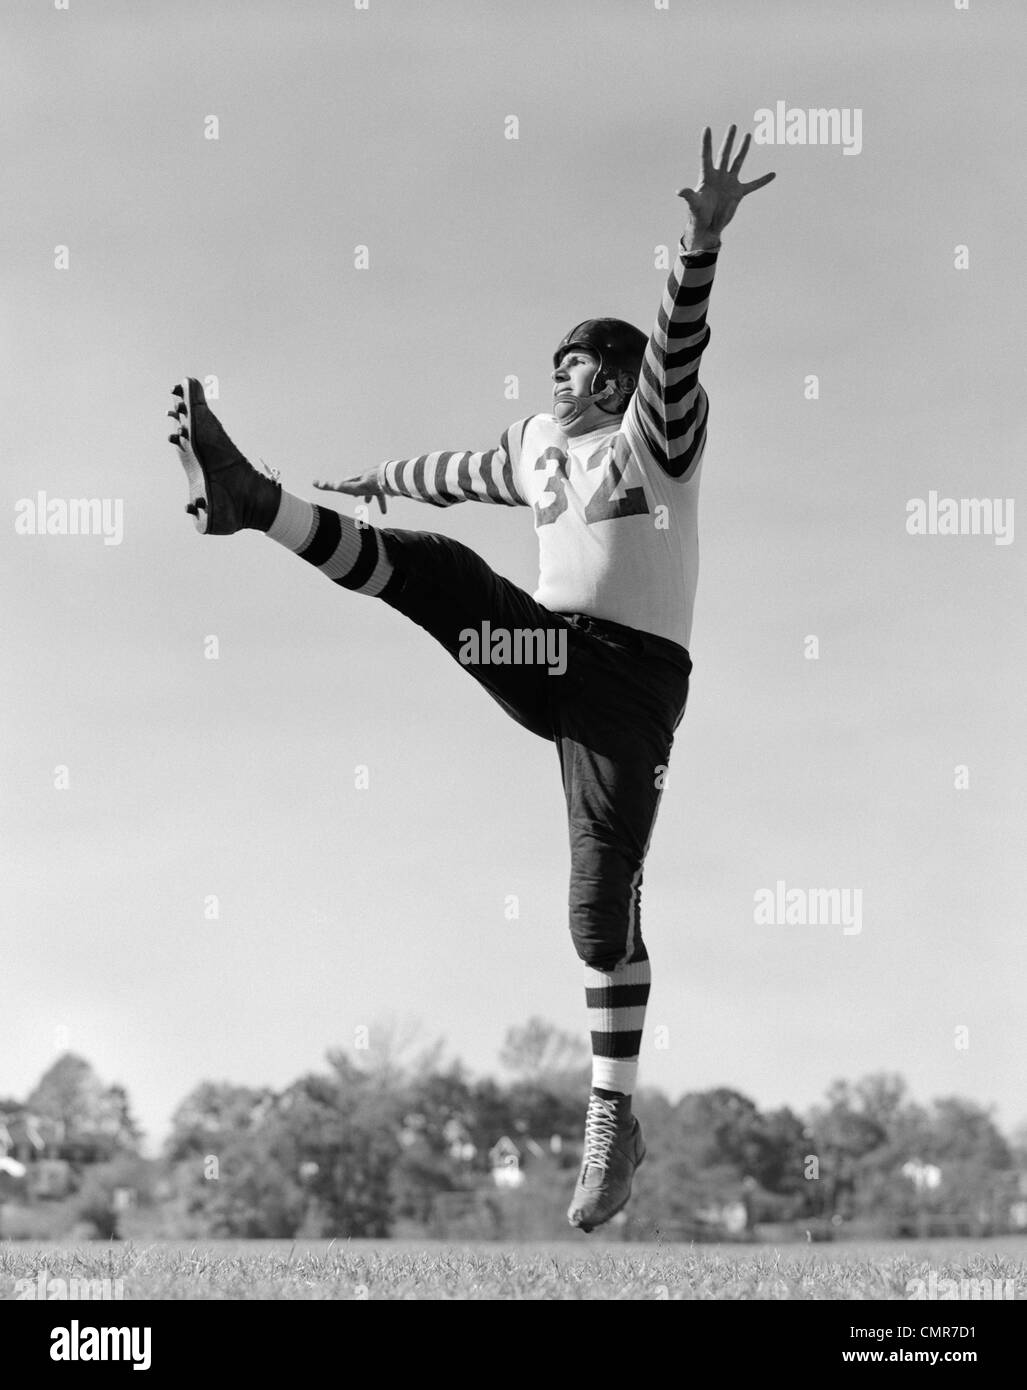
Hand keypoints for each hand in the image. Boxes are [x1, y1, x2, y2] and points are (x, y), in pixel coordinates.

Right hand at [313, 467, 387, 514]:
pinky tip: (384, 512)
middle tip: (354, 496)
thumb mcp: (348, 487)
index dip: (339, 486)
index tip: (335, 486)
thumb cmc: (366, 484)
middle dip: (355, 490)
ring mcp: (374, 483)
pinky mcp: (384, 487)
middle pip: (358, 485)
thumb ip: (332, 486)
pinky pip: (382, 496)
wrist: (387, 479)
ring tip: (368, 502)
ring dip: (369, 496)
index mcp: (354, 480)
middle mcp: (364, 480)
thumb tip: (315, 483)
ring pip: (370, 490)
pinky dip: (382, 504)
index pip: (345, 483)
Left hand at [677, 125, 774, 248]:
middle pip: (724, 154)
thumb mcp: (693, 204)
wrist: (707, 226)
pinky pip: (753, 185)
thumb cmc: (697, 215)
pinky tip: (773, 174)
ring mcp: (729, 182)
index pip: (706, 156)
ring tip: (747, 135)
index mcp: (707, 177)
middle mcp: (719, 176)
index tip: (707, 128)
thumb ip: (689, 196)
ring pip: (738, 162)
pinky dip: (762, 180)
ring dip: (743, 149)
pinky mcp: (738, 193)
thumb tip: (679, 192)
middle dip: (729, 140)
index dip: (706, 143)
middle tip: (733, 126)